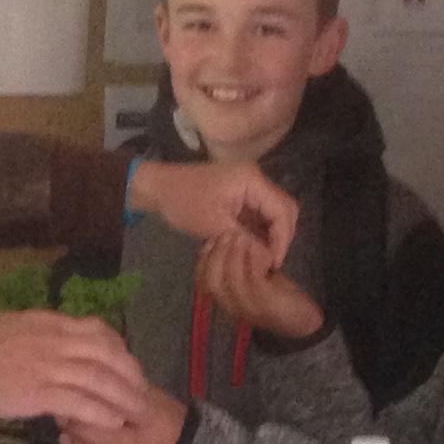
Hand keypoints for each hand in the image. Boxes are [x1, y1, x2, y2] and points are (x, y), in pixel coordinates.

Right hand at [0, 310, 149, 430]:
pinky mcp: (39, 393)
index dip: (119, 349)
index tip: (127, 365)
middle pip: (107, 353)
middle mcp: (54, 341)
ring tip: (136, 413)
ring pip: (99, 379)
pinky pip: (80, 403)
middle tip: (141, 392)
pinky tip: (112, 423)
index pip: (97, 330)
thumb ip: (42, 334)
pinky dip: (100, 413)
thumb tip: (60, 344)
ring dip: (123, 397)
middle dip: (130, 374)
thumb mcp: (14, 327)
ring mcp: (48, 367)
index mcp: (49, 323)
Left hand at [61, 382, 189, 443]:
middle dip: (73, 423)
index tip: (74, 394)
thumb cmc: (168, 420)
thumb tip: (87, 382)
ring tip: (69, 433)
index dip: (85, 401)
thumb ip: (123, 388)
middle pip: (91, 433)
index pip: (105, 408)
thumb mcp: (152, 397)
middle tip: (66, 414)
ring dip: (73, 442)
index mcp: (145, 417)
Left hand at [130, 158, 297, 265]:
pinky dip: (260, 233)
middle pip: (284, 210)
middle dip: (281, 238)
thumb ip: (246, 240)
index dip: (282, 238)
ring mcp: (250, 188)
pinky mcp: (242, 197)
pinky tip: (255, 251)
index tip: (274, 262)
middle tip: (271, 263)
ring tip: (264, 261)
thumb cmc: (184, 203)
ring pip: (273, 214)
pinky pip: (260, 216)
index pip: (282, 210)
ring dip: (271, 237)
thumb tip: (269, 259)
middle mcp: (257, 181)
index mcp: (252, 180)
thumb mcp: (215, 225)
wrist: (159, 189)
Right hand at [198, 229, 323, 342]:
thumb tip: (228, 237)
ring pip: (231, 283)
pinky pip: (255, 283)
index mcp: (225, 299)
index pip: (202, 280)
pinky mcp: (267, 305)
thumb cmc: (276, 296)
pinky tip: (258, 248)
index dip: (202, 258)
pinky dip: (253, 262)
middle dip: (216, 255)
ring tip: (241, 237)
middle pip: (211, 283)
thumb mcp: (254, 278)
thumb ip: (240, 263)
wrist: (302, 320)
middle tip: (227, 234)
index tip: (212, 238)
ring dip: (234, 256)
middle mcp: (231, 307)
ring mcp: (249, 309)